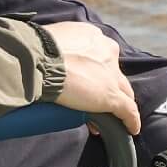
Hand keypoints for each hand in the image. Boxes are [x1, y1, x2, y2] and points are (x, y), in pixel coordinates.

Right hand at [46, 21, 139, 135]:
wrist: (37, 61)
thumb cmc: (35, 51)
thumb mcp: (51, 41)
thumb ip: (58, 48)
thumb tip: (48, 59)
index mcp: (93, 37)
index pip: (100, 58)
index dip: (96, 73)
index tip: (86, 84)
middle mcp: (107, 52)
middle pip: (115, 75)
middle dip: (107, 88)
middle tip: (96, 103)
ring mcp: (111, 76)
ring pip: (124, 92)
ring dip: (119, 105)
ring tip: (112, 119)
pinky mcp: (111, 96)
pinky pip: (128, 110)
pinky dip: (131, 121)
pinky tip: (131, 129)